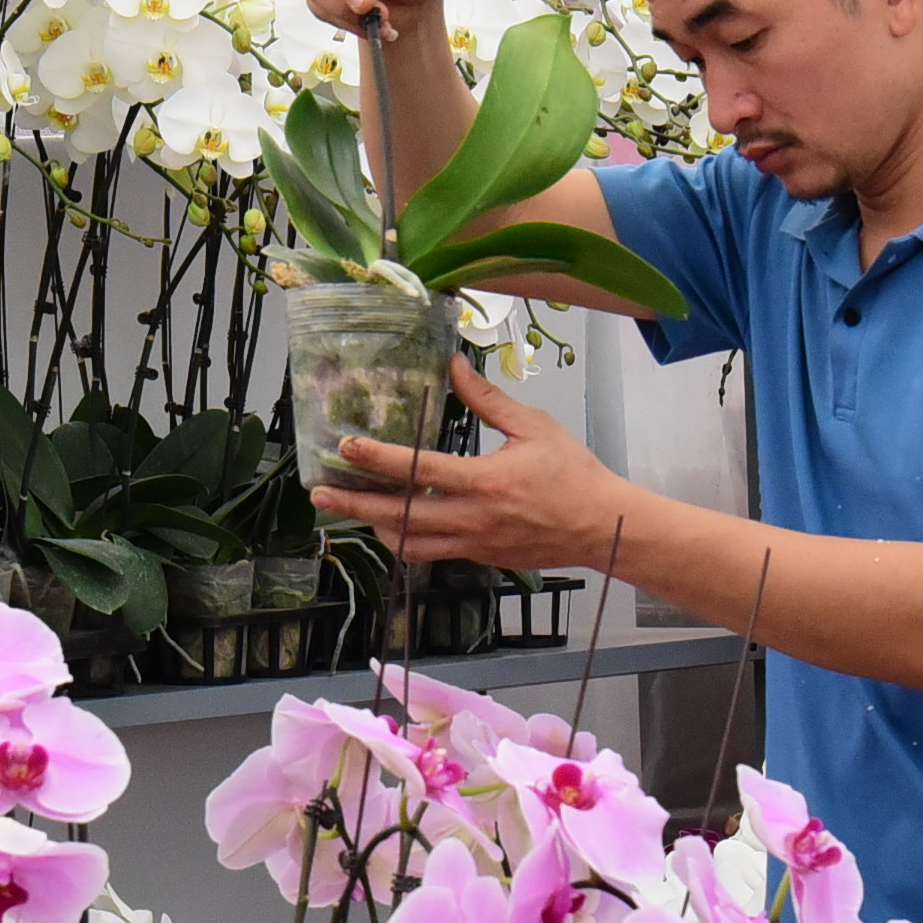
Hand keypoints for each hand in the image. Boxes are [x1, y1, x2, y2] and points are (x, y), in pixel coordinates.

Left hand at [307, 357, 628, 571]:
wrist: (602, 527)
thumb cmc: (573, 473)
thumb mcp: (533, 427)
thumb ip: (488, 399)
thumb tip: (455, 365)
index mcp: (484, 482)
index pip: (417, 469)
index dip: (376, 457)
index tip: (345, 446)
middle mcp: (472, 518)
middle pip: (398, 515)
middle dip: (354, 503)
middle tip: (319, 493)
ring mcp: (474, 543)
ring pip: (410, 543)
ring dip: (376, 526)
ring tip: (352, 510)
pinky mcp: (480, 557)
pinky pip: (433, 553)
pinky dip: (408, 539)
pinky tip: (395, 524)